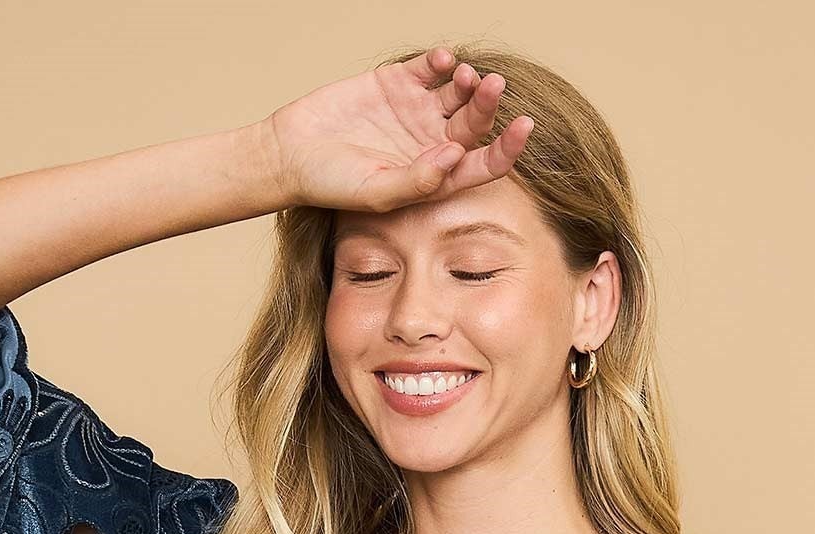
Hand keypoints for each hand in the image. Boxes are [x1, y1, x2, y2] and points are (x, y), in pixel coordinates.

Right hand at [261, 44, 532, 212]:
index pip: (483, 165)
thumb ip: (418, 181)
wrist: (291, 153)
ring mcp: (417, 112)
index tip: (523, 128)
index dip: (507, 148)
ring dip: (468, 82)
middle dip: (487, 105)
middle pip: (474, 123)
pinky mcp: (398, 83)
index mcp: (436, 178)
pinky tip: (443, 61)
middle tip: (492, 85)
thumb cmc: (332, 184)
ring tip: (465, 75)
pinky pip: (430, 68)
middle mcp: (432, 144)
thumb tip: (456, 158)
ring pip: (458, 93)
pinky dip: (441, 61)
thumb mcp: (376, 192)